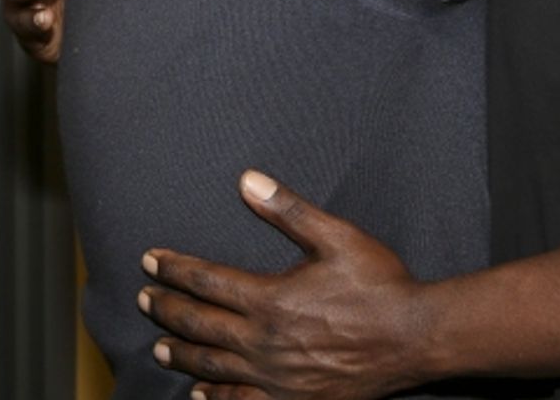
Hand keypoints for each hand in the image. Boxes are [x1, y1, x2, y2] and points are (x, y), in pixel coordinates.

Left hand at [140, 171, 430, 399]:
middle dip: (168, 310)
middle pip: (200, 325)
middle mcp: (264, 341)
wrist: (414, 338)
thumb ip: (288, 210)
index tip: (151, 261)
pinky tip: (199, 393)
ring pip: (212, 366)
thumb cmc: (380, 285)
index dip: (174, 270)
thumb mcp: (337, 236)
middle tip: (145, 299)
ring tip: (160, 346)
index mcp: (271, 298)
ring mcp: (275, 377)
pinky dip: (214, 397)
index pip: (206, 281)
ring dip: (181, 354)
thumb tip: (248, 181)